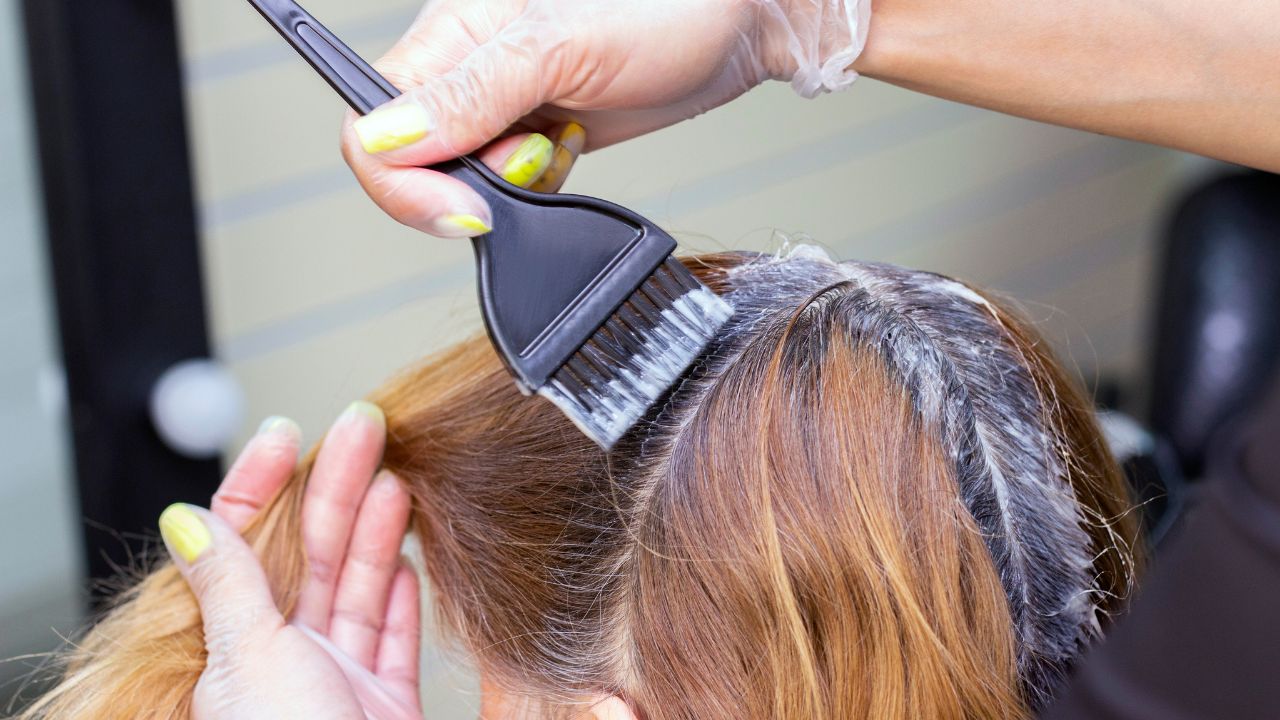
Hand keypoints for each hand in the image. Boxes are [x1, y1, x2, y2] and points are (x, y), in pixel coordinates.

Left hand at [158, 403, 421, 719]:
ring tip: (393, 479)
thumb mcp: (247, 661)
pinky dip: (404, 598)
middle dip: (339, 485)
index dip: (263, 484)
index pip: (247, 543)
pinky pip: (395, 637)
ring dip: (376, 531)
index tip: (287, 433)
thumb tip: (185, 520)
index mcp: (240, 644)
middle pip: (314, 553)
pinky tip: (407, 563)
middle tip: (365, 427)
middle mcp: (286, 657)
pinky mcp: (384, 701)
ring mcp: (338, 679)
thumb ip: (228, 586)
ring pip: (359, 586)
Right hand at [340, 0, 866, 237]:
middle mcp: (466, 72)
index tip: (464, 208)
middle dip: (469, 188)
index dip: (403, 183)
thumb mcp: (561, 46)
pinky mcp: (541, 132)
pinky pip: (511, 187)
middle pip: (414, 164)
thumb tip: (385, 139)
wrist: (742, 18)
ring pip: (464, 182)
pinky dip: (541, 187)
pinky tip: (574, 148)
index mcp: (449, 35)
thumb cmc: (666, 5)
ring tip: (561, 144)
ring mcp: (504, 106)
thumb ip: (470, 96)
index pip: (374, 126)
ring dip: (511, 188)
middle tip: (533, 163)